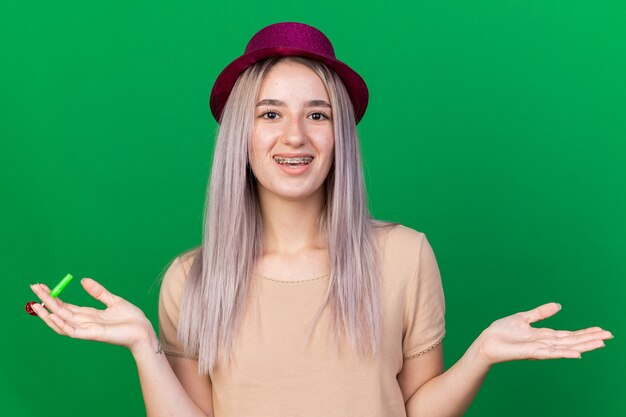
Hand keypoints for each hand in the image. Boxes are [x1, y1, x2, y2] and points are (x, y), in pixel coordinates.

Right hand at [30, 278, 154, 353]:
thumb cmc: (131, 319)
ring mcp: (87, 329)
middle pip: (60, 312)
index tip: (41, 286)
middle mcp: (84, 323)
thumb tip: (83, 280)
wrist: (144, 331)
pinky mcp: (93, 334)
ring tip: (36, 304)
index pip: (65, 306)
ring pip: (62, 322)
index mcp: (88, 315)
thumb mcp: (113, 301)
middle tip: (34, 288)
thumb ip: (98, 292)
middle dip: (46, 301)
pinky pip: (73, 331)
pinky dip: (61, 324)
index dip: (52, 297)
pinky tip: (52, 316)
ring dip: (48, 314)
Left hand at [474, 302, 612, 365]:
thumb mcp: (524, 318)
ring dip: (584, 345)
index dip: (585, 332)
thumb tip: (558, 305)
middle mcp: (545, 343)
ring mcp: (539, 349)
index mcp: (544, 335)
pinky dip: (564, 353)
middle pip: (572, 341)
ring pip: (566, 347)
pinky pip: (550, 353)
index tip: (601, 330)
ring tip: (601, 343)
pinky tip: (578, 354)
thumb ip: (541, 313)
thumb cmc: (502, 332)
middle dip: (590, 338)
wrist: (486, 341)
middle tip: (609, 336)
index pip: (569, 334)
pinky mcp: (531, 353)